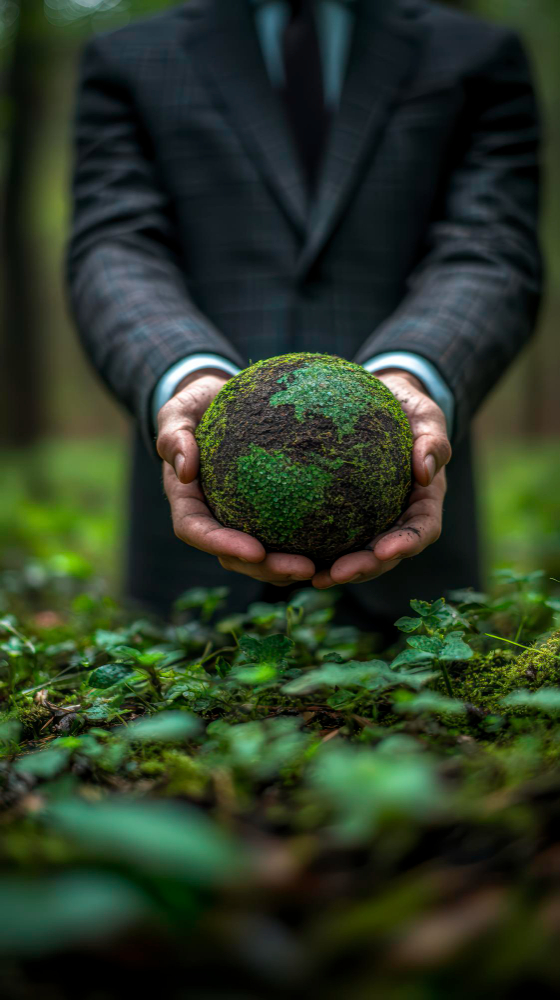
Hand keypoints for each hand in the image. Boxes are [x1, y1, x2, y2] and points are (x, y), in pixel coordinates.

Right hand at [157, 369, 315, 586]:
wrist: (220, 399)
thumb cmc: (196, 404)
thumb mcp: (179, 410)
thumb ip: (174, 435)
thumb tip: (185, 468)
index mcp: (188, 501)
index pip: (197, 531)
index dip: (224, 546)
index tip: (256, 551)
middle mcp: (213, 517)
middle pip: (235, 556)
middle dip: (268, 569)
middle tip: (304, 568)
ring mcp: (239, 519)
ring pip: (262, 557)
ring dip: (289, 568)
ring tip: (323, 567)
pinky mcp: (266, 512)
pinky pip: (285, 533)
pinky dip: (308, 544)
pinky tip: (338, 545)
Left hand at [312, 369, 450, 588]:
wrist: (384, 399)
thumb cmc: (409, 407)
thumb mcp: (427, 416)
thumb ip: (432, 440)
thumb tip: (426, 470)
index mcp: (424, 501)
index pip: (421, 530)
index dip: (405, 545)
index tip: (384, 551)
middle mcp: (398, 517)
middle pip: (385, 554)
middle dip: (364, 568)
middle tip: (337, 573)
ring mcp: (372, 519)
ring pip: (358, 553)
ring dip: (338, 570)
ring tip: (313, 577)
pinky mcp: (344, 513)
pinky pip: (332, 534)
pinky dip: (315, 549)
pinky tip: (290, 555)